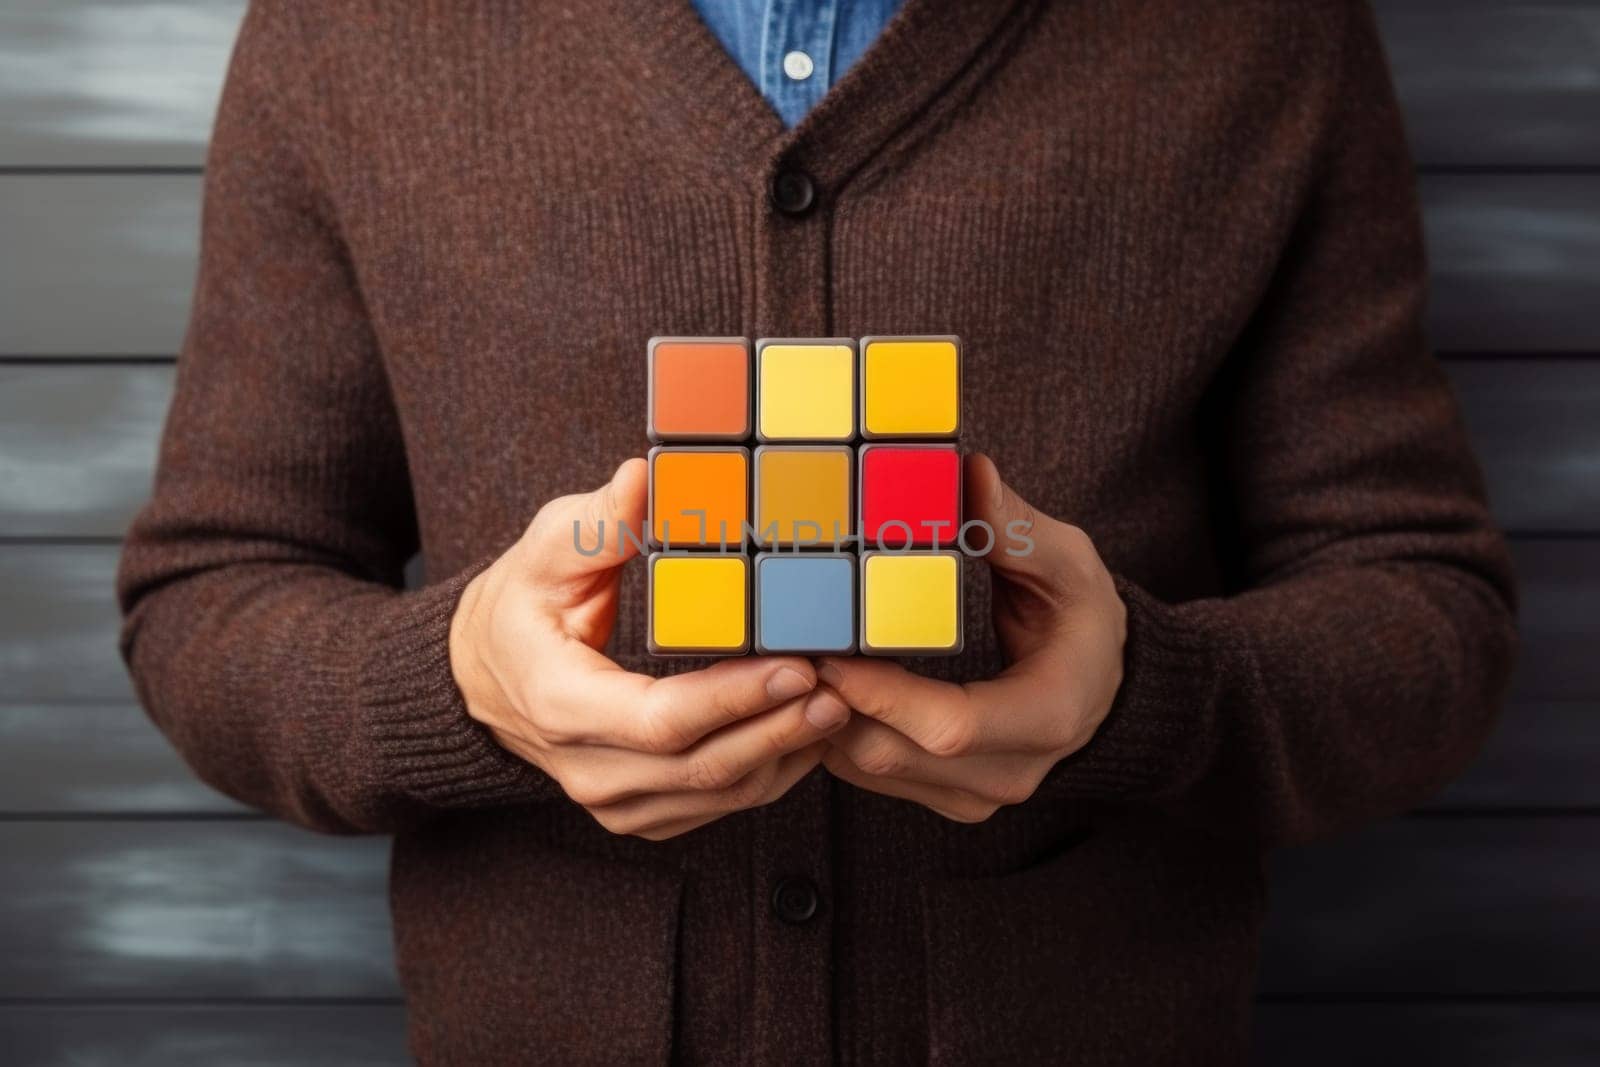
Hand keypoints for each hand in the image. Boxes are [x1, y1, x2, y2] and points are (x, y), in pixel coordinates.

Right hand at [450, 459, 850, 839]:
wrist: (483, 674)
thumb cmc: (521, 605)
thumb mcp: (545, 550)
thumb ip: (597, 521)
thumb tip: (642, 479)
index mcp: (561, 704)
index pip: (662, 719)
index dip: (735, 698)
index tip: (796, 666)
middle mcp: (586, 768)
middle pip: (701, 767)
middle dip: (779, 728)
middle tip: (839, 687)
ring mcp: (611, 800)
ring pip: (716, 796)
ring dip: (784, 755)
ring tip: (836, 707)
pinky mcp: (637, 811)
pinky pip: (714, 808)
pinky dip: (766, 774)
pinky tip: (803, 736)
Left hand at [820, 453, 1125, 821]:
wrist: (1102, 683)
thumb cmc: (1083, 616)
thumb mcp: (1067, 563)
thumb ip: (1017, 526)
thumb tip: (972, 473)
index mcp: (1048, 715)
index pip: (950, 725)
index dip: (882, 693)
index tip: (829, 653)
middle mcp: (1010, 773)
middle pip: (894, 753)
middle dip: (832, 703)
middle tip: (786, 646)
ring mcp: (975, 795)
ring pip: (871, 771)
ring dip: (823, 720)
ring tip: (790, 660)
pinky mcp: (946, 797)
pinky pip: (870, 776)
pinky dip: (835, 733)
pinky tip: (816, 682)